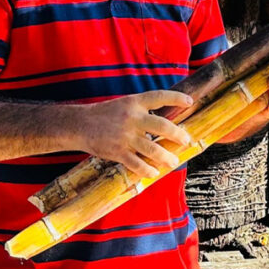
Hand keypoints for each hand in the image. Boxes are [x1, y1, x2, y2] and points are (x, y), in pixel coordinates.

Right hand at [77, 90, 193, 178]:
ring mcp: (125, 136)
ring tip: (173, 161)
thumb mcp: (125, 104)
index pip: (159, 96)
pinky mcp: (117, 152)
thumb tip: (166, 121)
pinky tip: (154, 172)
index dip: (176, 98)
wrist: (79, 125)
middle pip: (162, 126)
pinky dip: (147, 170)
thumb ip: (143, 110)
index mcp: (134, 102)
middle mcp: (132, 118)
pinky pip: (137, 164)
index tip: (190, 102)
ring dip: (166, 157)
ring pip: (152, 149)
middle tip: (186, 140)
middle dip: (177, 134)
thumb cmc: (105, 114)